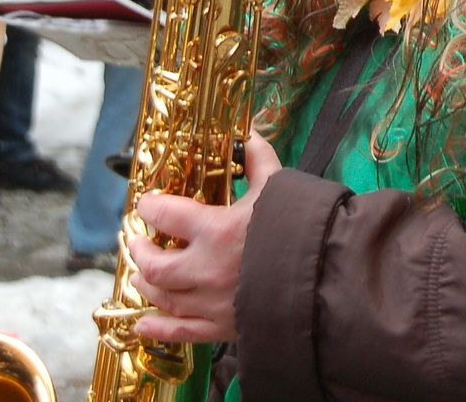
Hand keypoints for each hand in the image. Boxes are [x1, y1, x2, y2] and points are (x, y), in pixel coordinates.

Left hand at [129, 133, 281, 343]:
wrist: (328, 277)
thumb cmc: (302, 228)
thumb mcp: (279, 186)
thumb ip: (258, 159)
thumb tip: (249, 133)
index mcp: (216, 229)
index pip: (165, 215)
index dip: (150, 207)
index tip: (147, 204)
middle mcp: (206, 269)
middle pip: (155, 263)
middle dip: (140, 250)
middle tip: (137, 241)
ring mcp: (211, 302)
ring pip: (163, 295)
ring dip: (146, 283)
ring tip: (141, 274)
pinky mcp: (222, 327)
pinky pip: (181, 331)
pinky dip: (158, 328)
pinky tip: (143, 323)